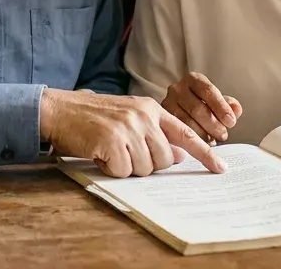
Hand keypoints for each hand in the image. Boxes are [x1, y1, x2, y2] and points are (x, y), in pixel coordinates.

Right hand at [40, 88, 226, 177]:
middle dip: (145, 164)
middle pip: (164, 160)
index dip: (205, 153)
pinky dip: (110, 169)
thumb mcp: (128, 118)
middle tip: (123, 152)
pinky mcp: (112, 141)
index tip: (221, 168)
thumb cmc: (92, 118)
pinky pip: (123, 171)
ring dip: (126, 167)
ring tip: (109, 150)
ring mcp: (128, 127)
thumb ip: (154, 134)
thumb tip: (177, 156)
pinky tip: (99, 153)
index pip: (186, 133)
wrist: (59, 110)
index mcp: (150, 108)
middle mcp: (143, 116)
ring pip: (145, 168)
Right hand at [161, 72, 242, 143]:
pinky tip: (201, 144)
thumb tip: (236, 109)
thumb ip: (227, 104)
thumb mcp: (215, 101)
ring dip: (203, 134)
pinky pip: (177, 131)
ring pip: (185, 122)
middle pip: (197, 108)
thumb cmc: (202, 104)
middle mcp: (177, 88)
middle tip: (223, 135)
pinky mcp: (162, 119)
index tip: (231, 122)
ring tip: (213, 140)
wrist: (179, 108)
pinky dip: (191, 139)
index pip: (208, 90)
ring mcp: (166, 103)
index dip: (221, 107)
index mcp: (193, 79)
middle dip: (213, 124)